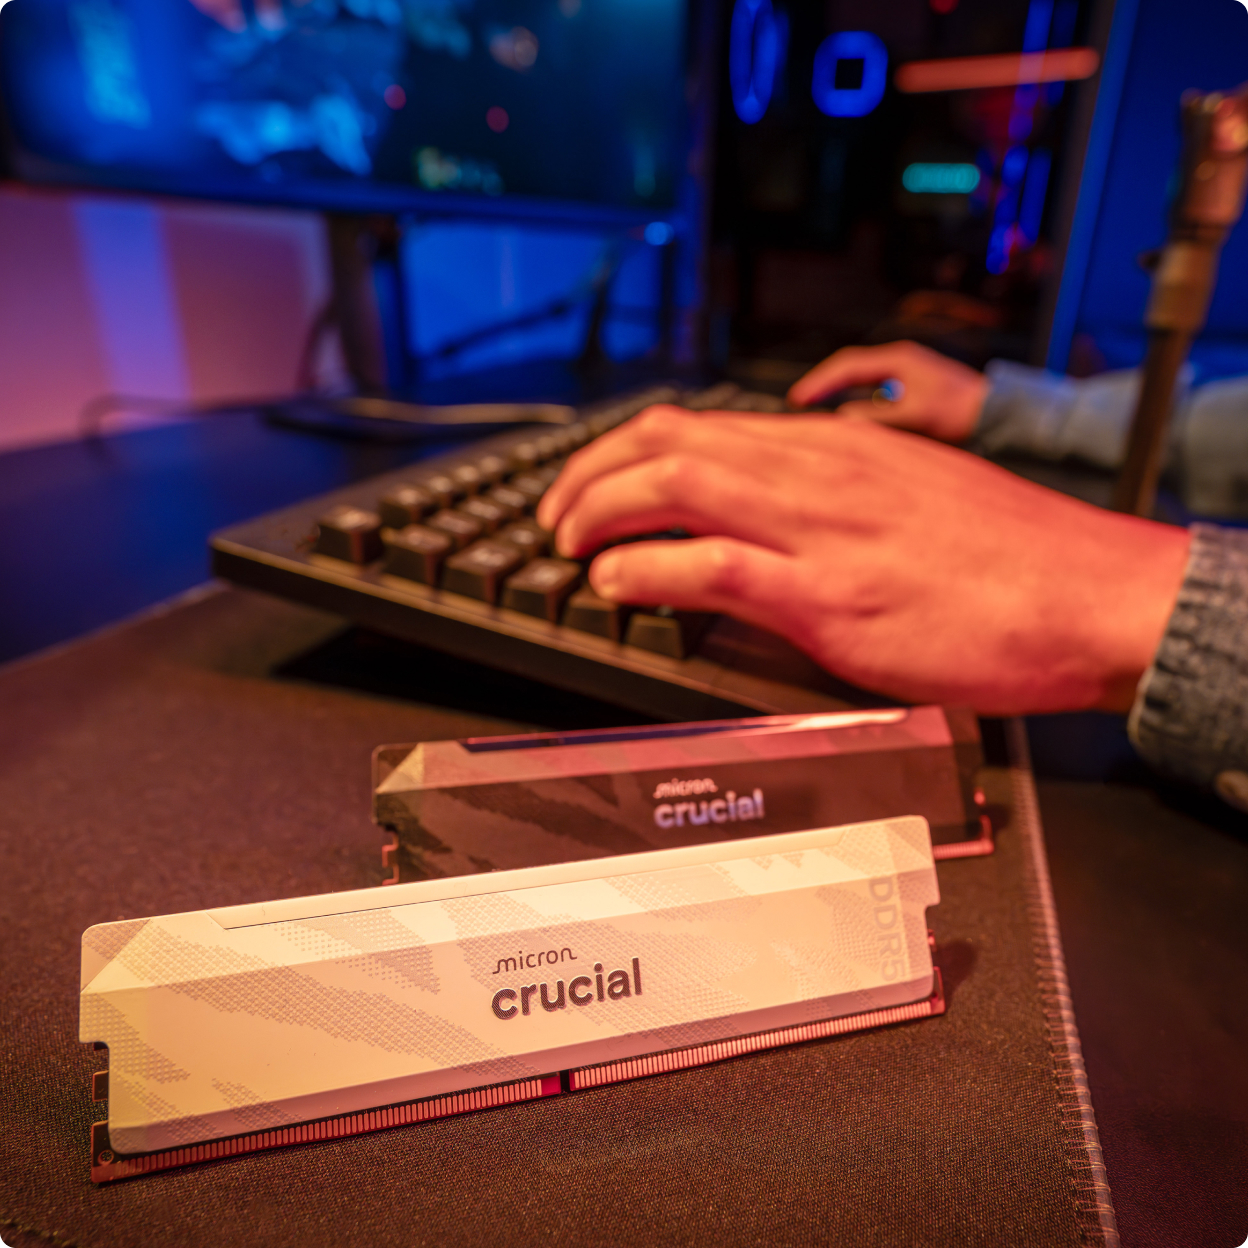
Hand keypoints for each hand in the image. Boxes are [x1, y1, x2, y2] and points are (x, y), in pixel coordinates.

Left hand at [536, 407, 1190, 714]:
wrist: (1088, 594)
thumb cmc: (1008, 556)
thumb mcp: (907, 501)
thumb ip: (832, 504)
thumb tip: (767, 530)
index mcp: (832, 447)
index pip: (699, 425)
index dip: (624, 450)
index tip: (592, 480)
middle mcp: (814, 471)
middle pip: (667, 443)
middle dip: (588, 475)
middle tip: (555, 516)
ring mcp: (818, 529)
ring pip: (675, 486)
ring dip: (599, 513)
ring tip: (566, 546)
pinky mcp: (829, 594)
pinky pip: (713, 566)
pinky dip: (645, 571)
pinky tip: (613, 585)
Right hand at [788, 341, 988, 443]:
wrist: (996, 413)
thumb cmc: (959, 413)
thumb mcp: (915, 418)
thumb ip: (876, 417)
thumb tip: (841, 419)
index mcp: (898, 359)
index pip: (848, 366)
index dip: (820, 382)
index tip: (798, 398)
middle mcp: (900, 359)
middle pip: (850, 366)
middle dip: (823, 383)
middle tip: (798, 400)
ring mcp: (906, 370)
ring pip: (860, 375)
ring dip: (837, 388)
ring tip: (815, 404)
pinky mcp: (911, 384)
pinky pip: (872, 385)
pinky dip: (853, 395)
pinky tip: (847, 411)